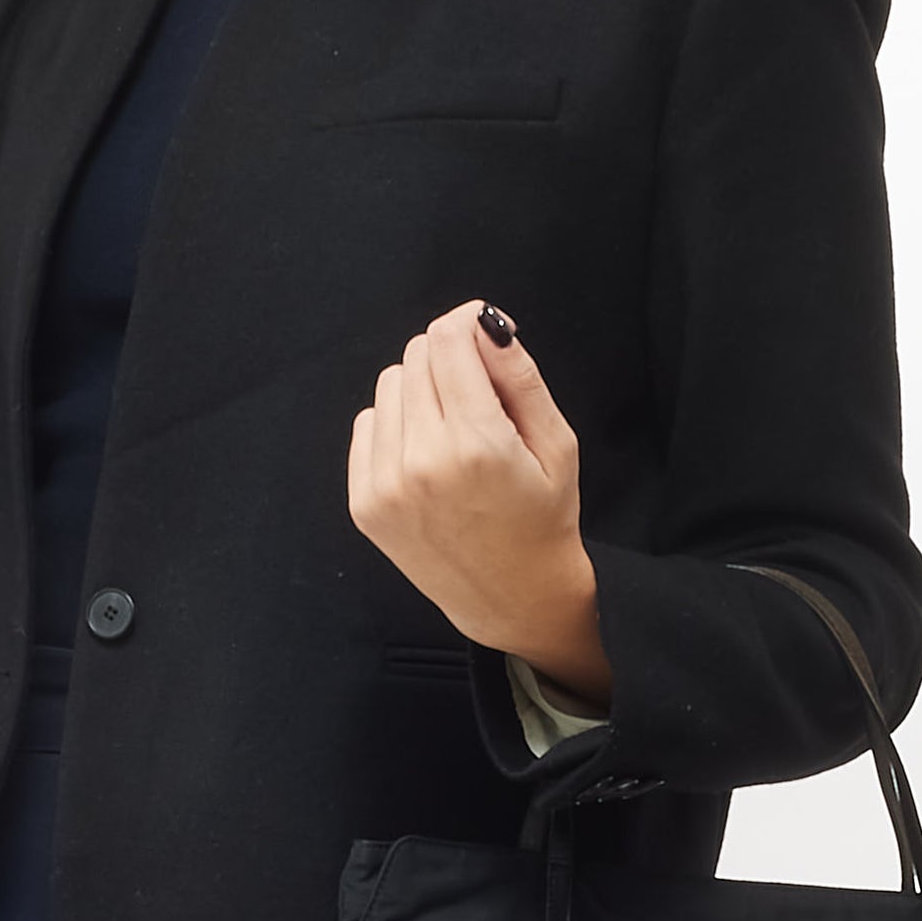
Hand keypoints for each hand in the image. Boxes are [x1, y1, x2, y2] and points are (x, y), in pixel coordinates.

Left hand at [347, 298, 613, 708]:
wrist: (512, 597)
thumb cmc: (543, 519)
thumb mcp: (556, 443)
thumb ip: (520, 376)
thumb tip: (486, 323)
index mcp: (477, 444)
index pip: (447, 340)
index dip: (468, 323)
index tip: (484, 334)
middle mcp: (423, 462)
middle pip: (417, 356)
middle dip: (450, 361)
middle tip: (479, 399)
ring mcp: (386, 485)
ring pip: (390, 385)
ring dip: (420, 391)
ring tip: (453, 431)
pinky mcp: (364, 503)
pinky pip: (367, 424)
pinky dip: (395, 426)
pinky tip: (426, 457)